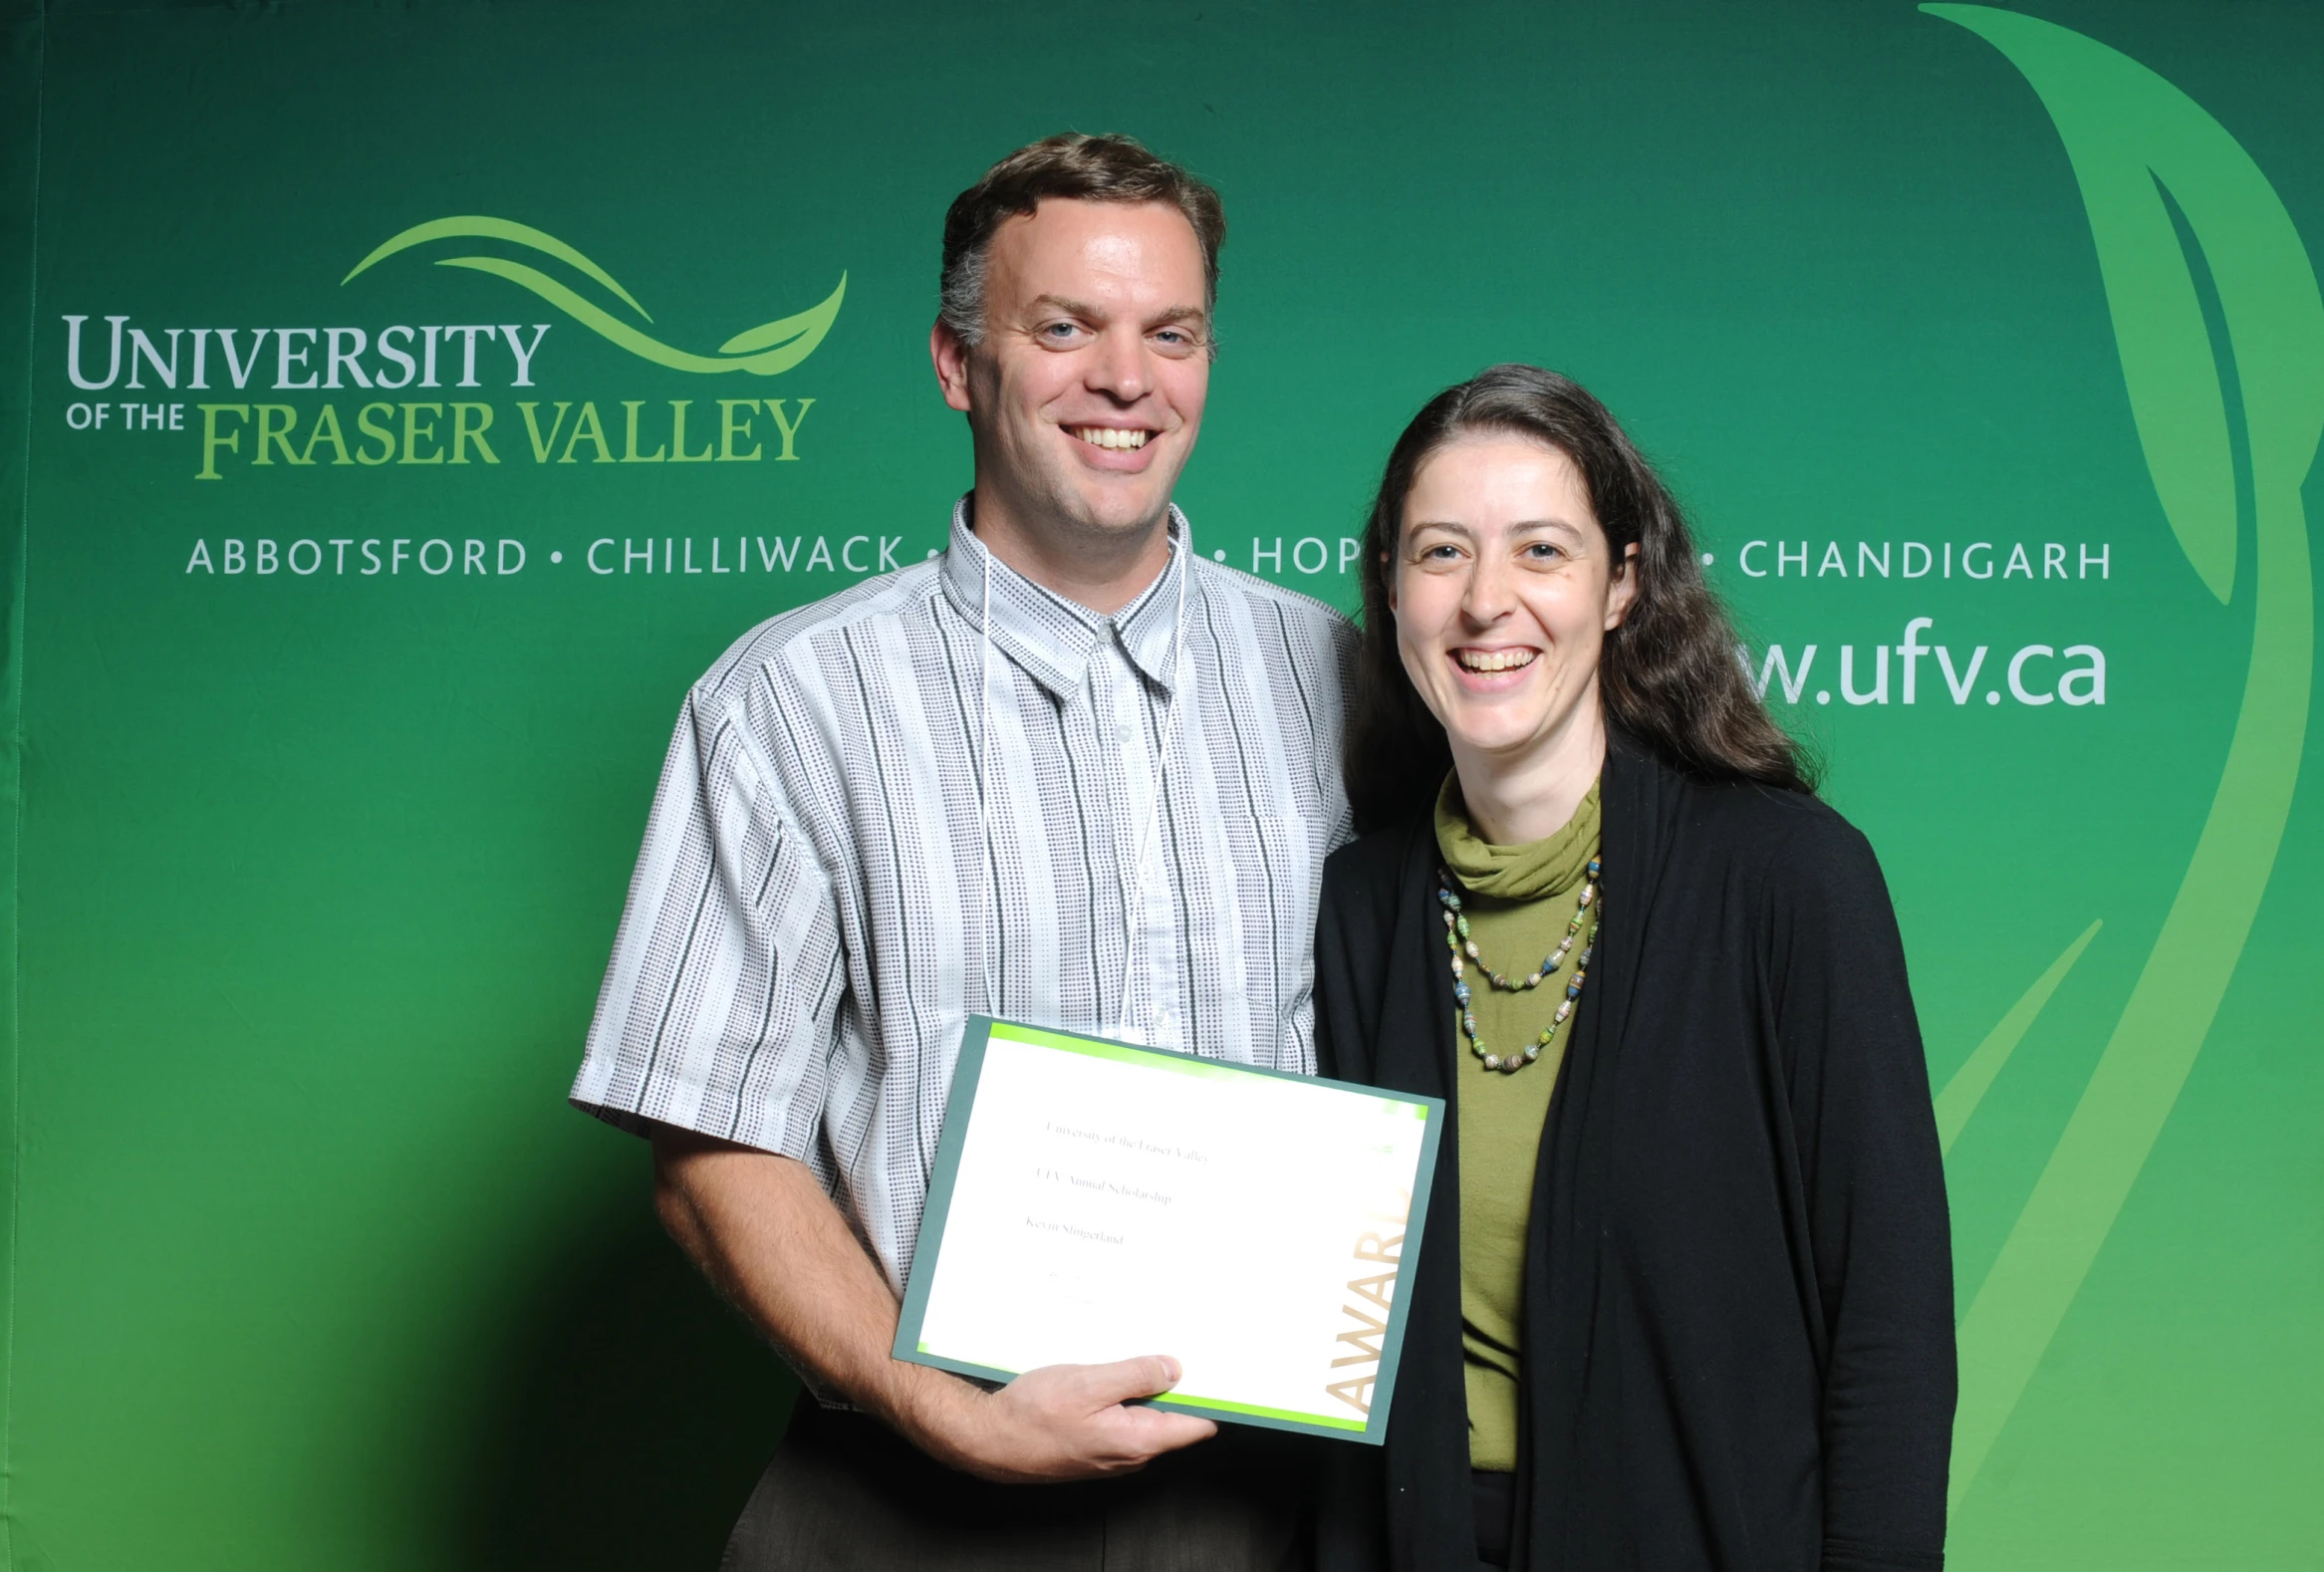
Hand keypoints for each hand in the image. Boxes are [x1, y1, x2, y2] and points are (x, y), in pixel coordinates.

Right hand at [914, 1355, 1218, 1483]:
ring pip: (1145, 1415)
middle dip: (1177, 1381)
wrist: (987, 1441)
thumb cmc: (1032, 1416)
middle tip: (1176, 1342)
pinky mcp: (1094, 1444)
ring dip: (1145, 1385)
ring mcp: (1111, 1452)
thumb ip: (1137, 1375)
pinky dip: (1122, 1394)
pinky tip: (1107, 1371)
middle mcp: (1131, 1453)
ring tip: (1136, 1350)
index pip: (1196, 1424)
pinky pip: (1121, 1417)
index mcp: (1138, 1440)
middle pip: (1173, 1417)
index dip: (1211, 1394)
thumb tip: (1176, 1368)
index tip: (1217, 1365)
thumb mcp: (1090, 1383)